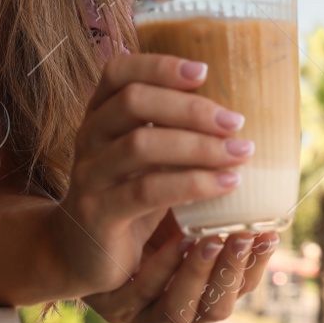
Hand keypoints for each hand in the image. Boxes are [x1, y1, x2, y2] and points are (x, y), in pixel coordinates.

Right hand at [46, 53, 248, 296]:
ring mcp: (88, 174)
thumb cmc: (127, 197)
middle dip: (190, 108)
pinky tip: (225, 184)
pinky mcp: (98, 212)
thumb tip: (232, 109)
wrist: (83, 256)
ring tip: (240, 153)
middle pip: (133, 102)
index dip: (159, 66)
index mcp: (99, 114)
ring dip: (198, 146)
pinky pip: (147, 191)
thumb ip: (169, 128)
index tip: (204, 72)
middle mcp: (88, 137)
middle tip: (235, 122)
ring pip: (141, 145)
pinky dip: (192, 183)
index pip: (118, 72)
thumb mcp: (144, 157)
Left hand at [82, 210, 279, 322]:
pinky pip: (142, 299)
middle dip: (232, 271)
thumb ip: (212, 194)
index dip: (258, 266)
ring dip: (198, 274)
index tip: (270, 233)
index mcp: (205, 288)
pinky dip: (161, 272)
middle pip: (218, 307)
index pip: (242, 287)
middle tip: (243, 235)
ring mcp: (148, 314)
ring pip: (182, 311)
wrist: (80, 236)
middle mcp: (182, 308)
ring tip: (208, 239)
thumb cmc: (141, 212)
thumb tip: (251, 149)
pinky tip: (172, 243)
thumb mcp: (181, 203)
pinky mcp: (117, 308)